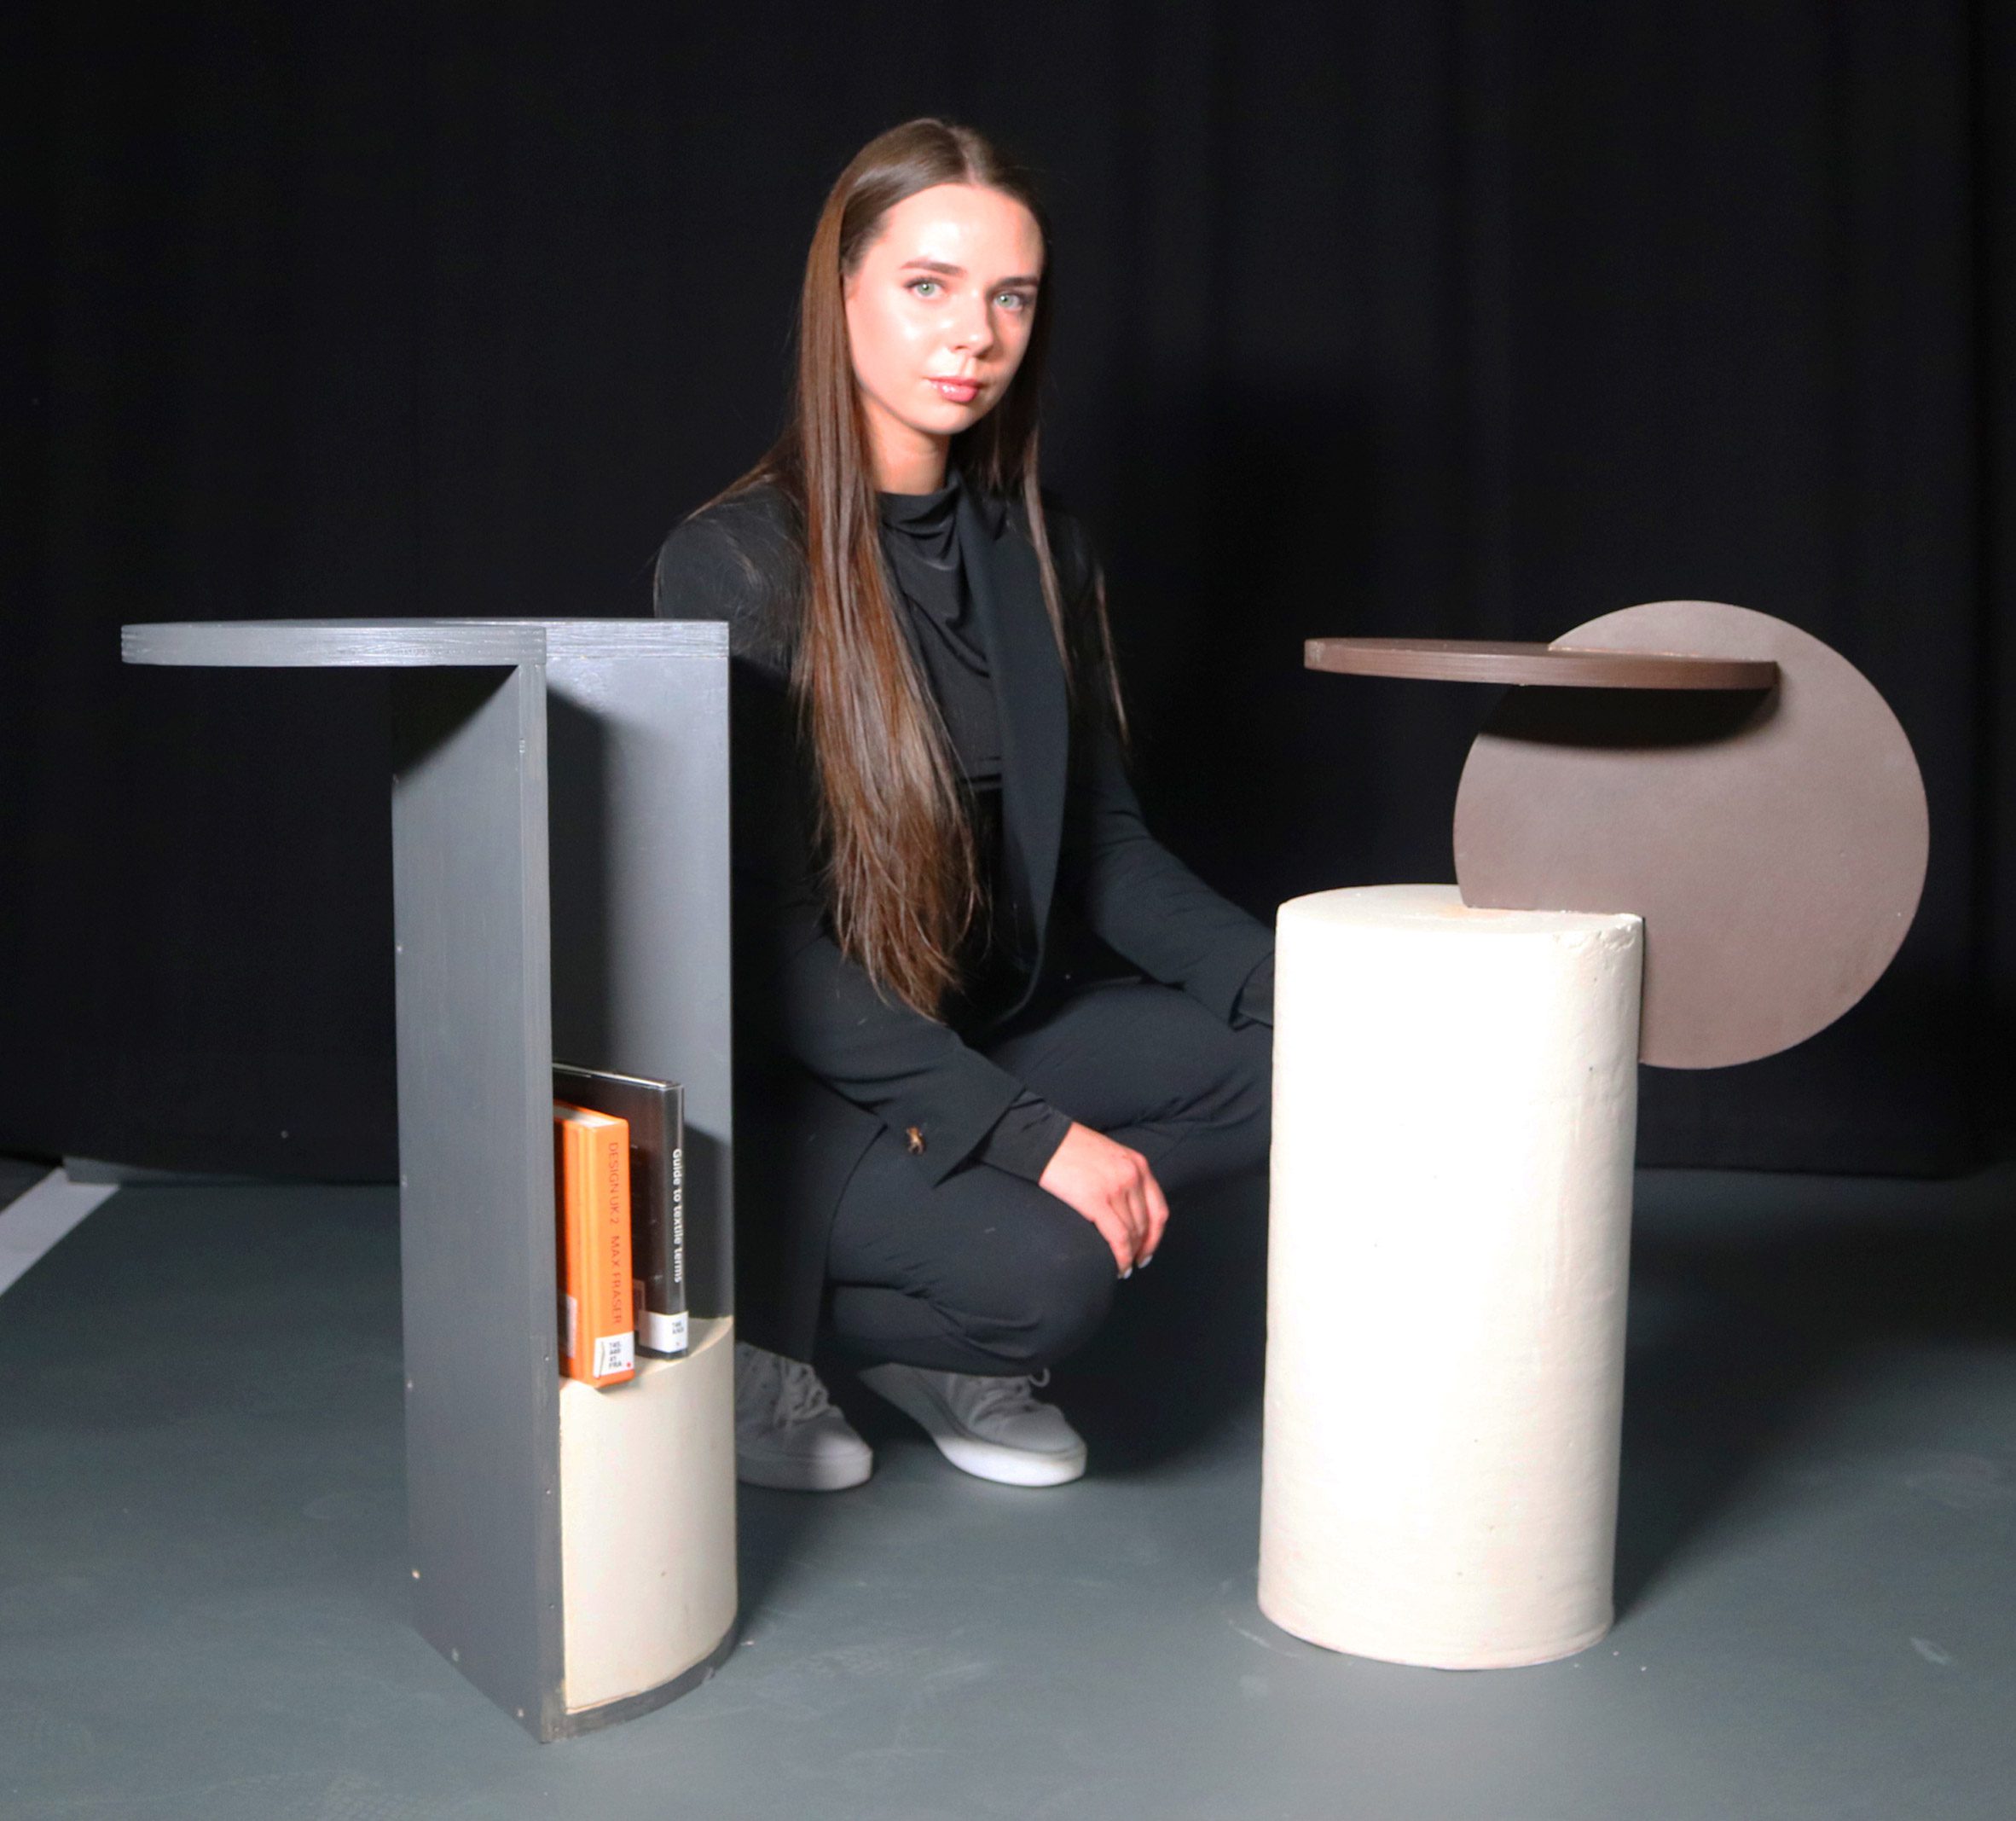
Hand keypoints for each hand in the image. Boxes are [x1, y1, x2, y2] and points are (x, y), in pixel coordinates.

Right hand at [1037, 1122, 1168, 1275]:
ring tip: (1122, 1269)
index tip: (1147, 1251)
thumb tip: (1126, 1208)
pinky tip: (1116, 1267)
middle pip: (1145, 1225)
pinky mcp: (1095, 1200)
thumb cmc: (1069, 1148)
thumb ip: (1122, 1176)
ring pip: (1132, 1234)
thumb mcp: (1109, 1155)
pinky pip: (1117, 1238)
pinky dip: (1120, 1257)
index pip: (1159, 1209)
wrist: (1043, 1139)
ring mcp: (1116, 1188)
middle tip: (1132, 1264)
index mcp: (1138, 1164)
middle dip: (1141, 1249)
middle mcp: (1132, 1176)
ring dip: (1129, 1256)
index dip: (1155, 1236)